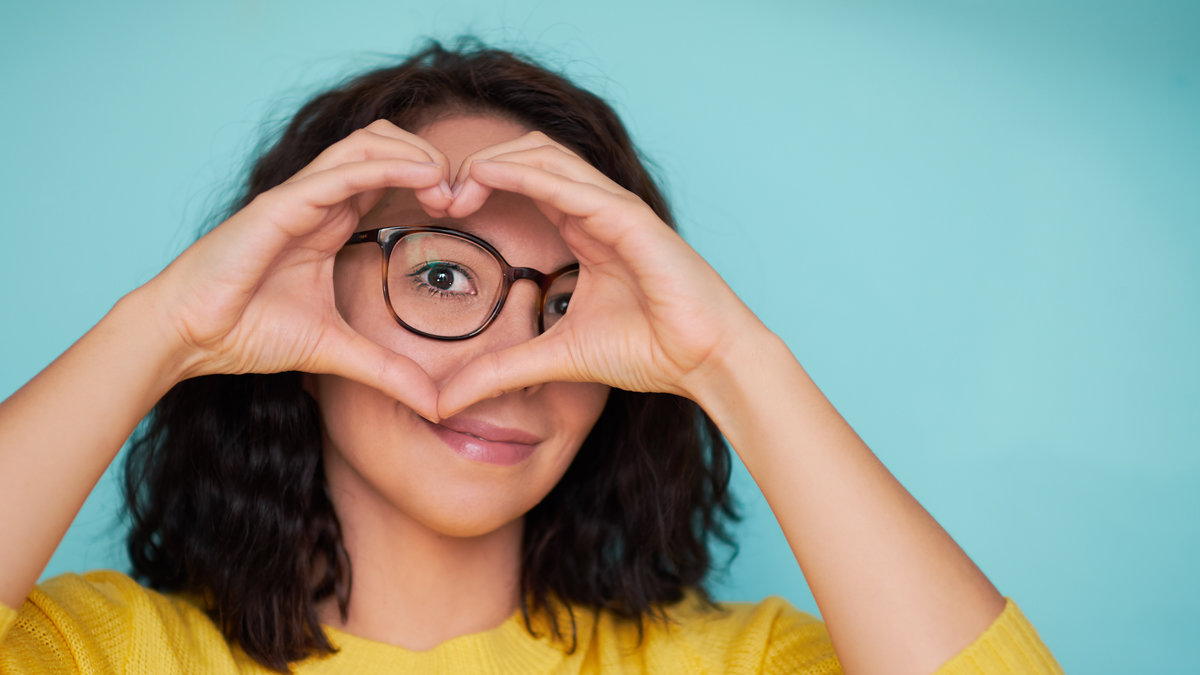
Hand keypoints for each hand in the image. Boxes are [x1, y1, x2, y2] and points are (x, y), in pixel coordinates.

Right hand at [147, 120, 452, 419]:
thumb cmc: (247, 332)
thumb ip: (387, 372)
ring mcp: (299, 197)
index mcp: (331, 219)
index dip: (430, 181)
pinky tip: (424, 178)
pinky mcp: (280, 205)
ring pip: (367, 143)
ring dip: (416, 155)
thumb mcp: (335, 351)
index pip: (389, 173)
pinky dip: (386, 166)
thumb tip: (435, 405)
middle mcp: (319, 199)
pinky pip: (341, 172)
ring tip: (447, 184)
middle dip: (431, 158)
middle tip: (462, 196)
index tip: (463, 210)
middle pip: (384, 142)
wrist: (187, 337)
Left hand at [437, 132, 764, 416]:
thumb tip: (443, 402)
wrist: (706, 362)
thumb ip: (500, 372)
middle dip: (478, 166)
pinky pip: (570, 182)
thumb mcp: (555, 358)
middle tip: (437, 197)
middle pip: (528, 153)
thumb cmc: (649, 350)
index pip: (523, 181)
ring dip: (493, 161)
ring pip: (545, 154)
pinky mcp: (630, 218)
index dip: (478, 185)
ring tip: (454, 187)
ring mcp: (615, 208)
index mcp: (583, 228)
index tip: (439, 212)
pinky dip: (525, 172)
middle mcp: (597, 209)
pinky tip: (487, 176)